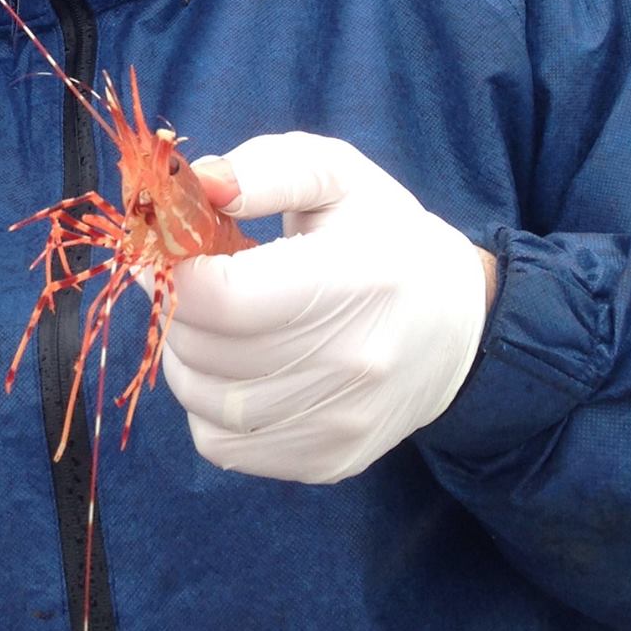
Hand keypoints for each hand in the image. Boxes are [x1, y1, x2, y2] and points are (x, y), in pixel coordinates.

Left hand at [159, 133, 490, 484]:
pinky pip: (221, 446)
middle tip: (192, 280)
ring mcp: (341, 422)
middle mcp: (352, 362)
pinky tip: (236, 369)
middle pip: (204, 348)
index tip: (172, 248)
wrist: (458, 325)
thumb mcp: (336, 175)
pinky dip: (206, 407)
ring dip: (186, 357)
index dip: (175, 269)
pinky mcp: (329, 461)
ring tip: (215, 322)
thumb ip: (265, 169)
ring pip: (201, 401)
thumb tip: (199, 186)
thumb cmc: (384, 237)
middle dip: (178, 307)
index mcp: (353, 280)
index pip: (221, 296)